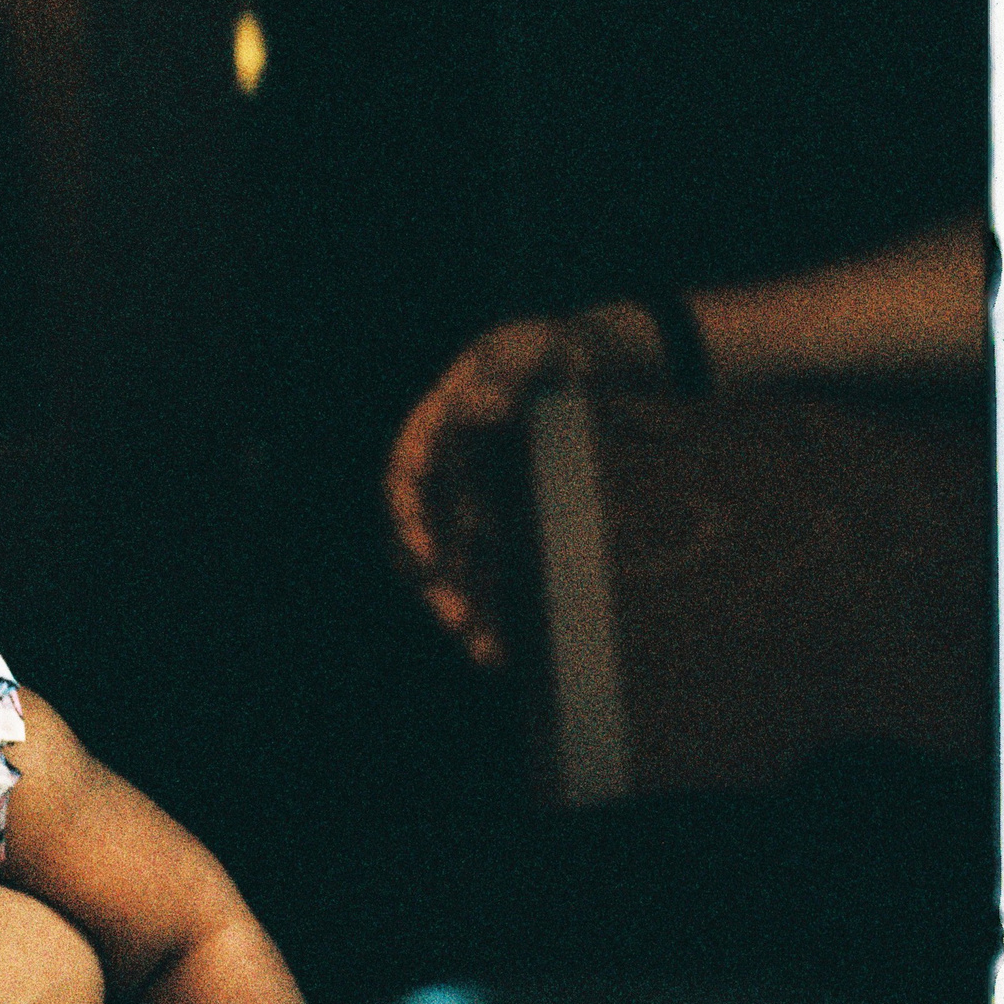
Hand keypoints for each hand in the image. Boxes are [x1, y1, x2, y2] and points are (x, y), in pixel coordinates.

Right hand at [382, 314, 578, 668]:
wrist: (596, 381)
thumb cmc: (554, 356)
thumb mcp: (535, 349)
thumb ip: (505, 373)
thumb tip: (475, 408)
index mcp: (435, 429)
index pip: (407, 472)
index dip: (408, 512)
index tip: (421, 544)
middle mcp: (442, 478)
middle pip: (419, 535)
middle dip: (432, 578)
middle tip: (454, 613)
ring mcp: (467, 511)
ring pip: (447, 570)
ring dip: (459, 611)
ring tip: (481, 649)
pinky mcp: (499, 539)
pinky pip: (485, 584)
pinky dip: (491, 619)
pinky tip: (503, 655)